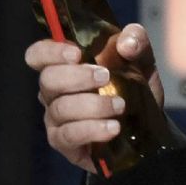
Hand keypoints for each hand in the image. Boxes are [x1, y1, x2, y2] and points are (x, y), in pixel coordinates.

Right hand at [24, 23, 164, 172]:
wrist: (147, 126)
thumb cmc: (134, 87)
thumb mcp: (142, 59)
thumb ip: (137, 41)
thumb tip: (126, 43)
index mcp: (65, 65)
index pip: (38, 54)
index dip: (50, 51)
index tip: (76, 53)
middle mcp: (54, 91)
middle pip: (48, 80)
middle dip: (77, 77)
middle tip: (105, 77)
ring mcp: (56, 119)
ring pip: (60, 108)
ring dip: (92, 105)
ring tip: (120, 105)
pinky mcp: (64, 144)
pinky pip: (68, 135)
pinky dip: (92, 130)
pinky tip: (113, 128)